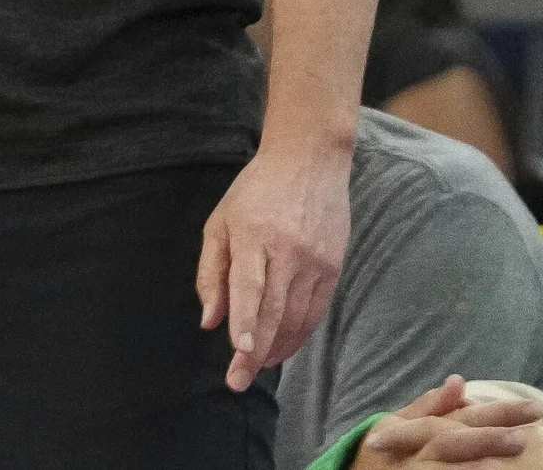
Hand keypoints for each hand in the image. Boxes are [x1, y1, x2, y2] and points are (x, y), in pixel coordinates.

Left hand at [196, 139, 351, 392]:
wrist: (310, 160)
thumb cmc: (256, 190)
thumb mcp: (222, 221)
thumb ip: (211, 271)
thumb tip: (209, 320)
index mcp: (255, 235)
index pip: (250, 286)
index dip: (244, 322)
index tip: (240, 353)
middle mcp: (289, 249)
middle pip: (273, 310)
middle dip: (256, 352)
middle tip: (238, 381)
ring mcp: (315, 259)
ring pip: (297, 317)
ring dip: (277, 348)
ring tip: (257, 368)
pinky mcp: (333, 266)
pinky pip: (316, 310)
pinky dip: (299, 334)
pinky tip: (283, 347)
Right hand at [355, 377, 540, 467]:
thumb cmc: (381, 452)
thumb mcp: (398, 425)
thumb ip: (429, 406)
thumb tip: (458, 379)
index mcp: (418, 428)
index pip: (462, 417)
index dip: (497, 413)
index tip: (533, 409)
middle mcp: (415, 448)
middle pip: (454, 440)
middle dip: (489, 437)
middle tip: (526, 437)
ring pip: (444, 465)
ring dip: (474, 464)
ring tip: (505, 463)